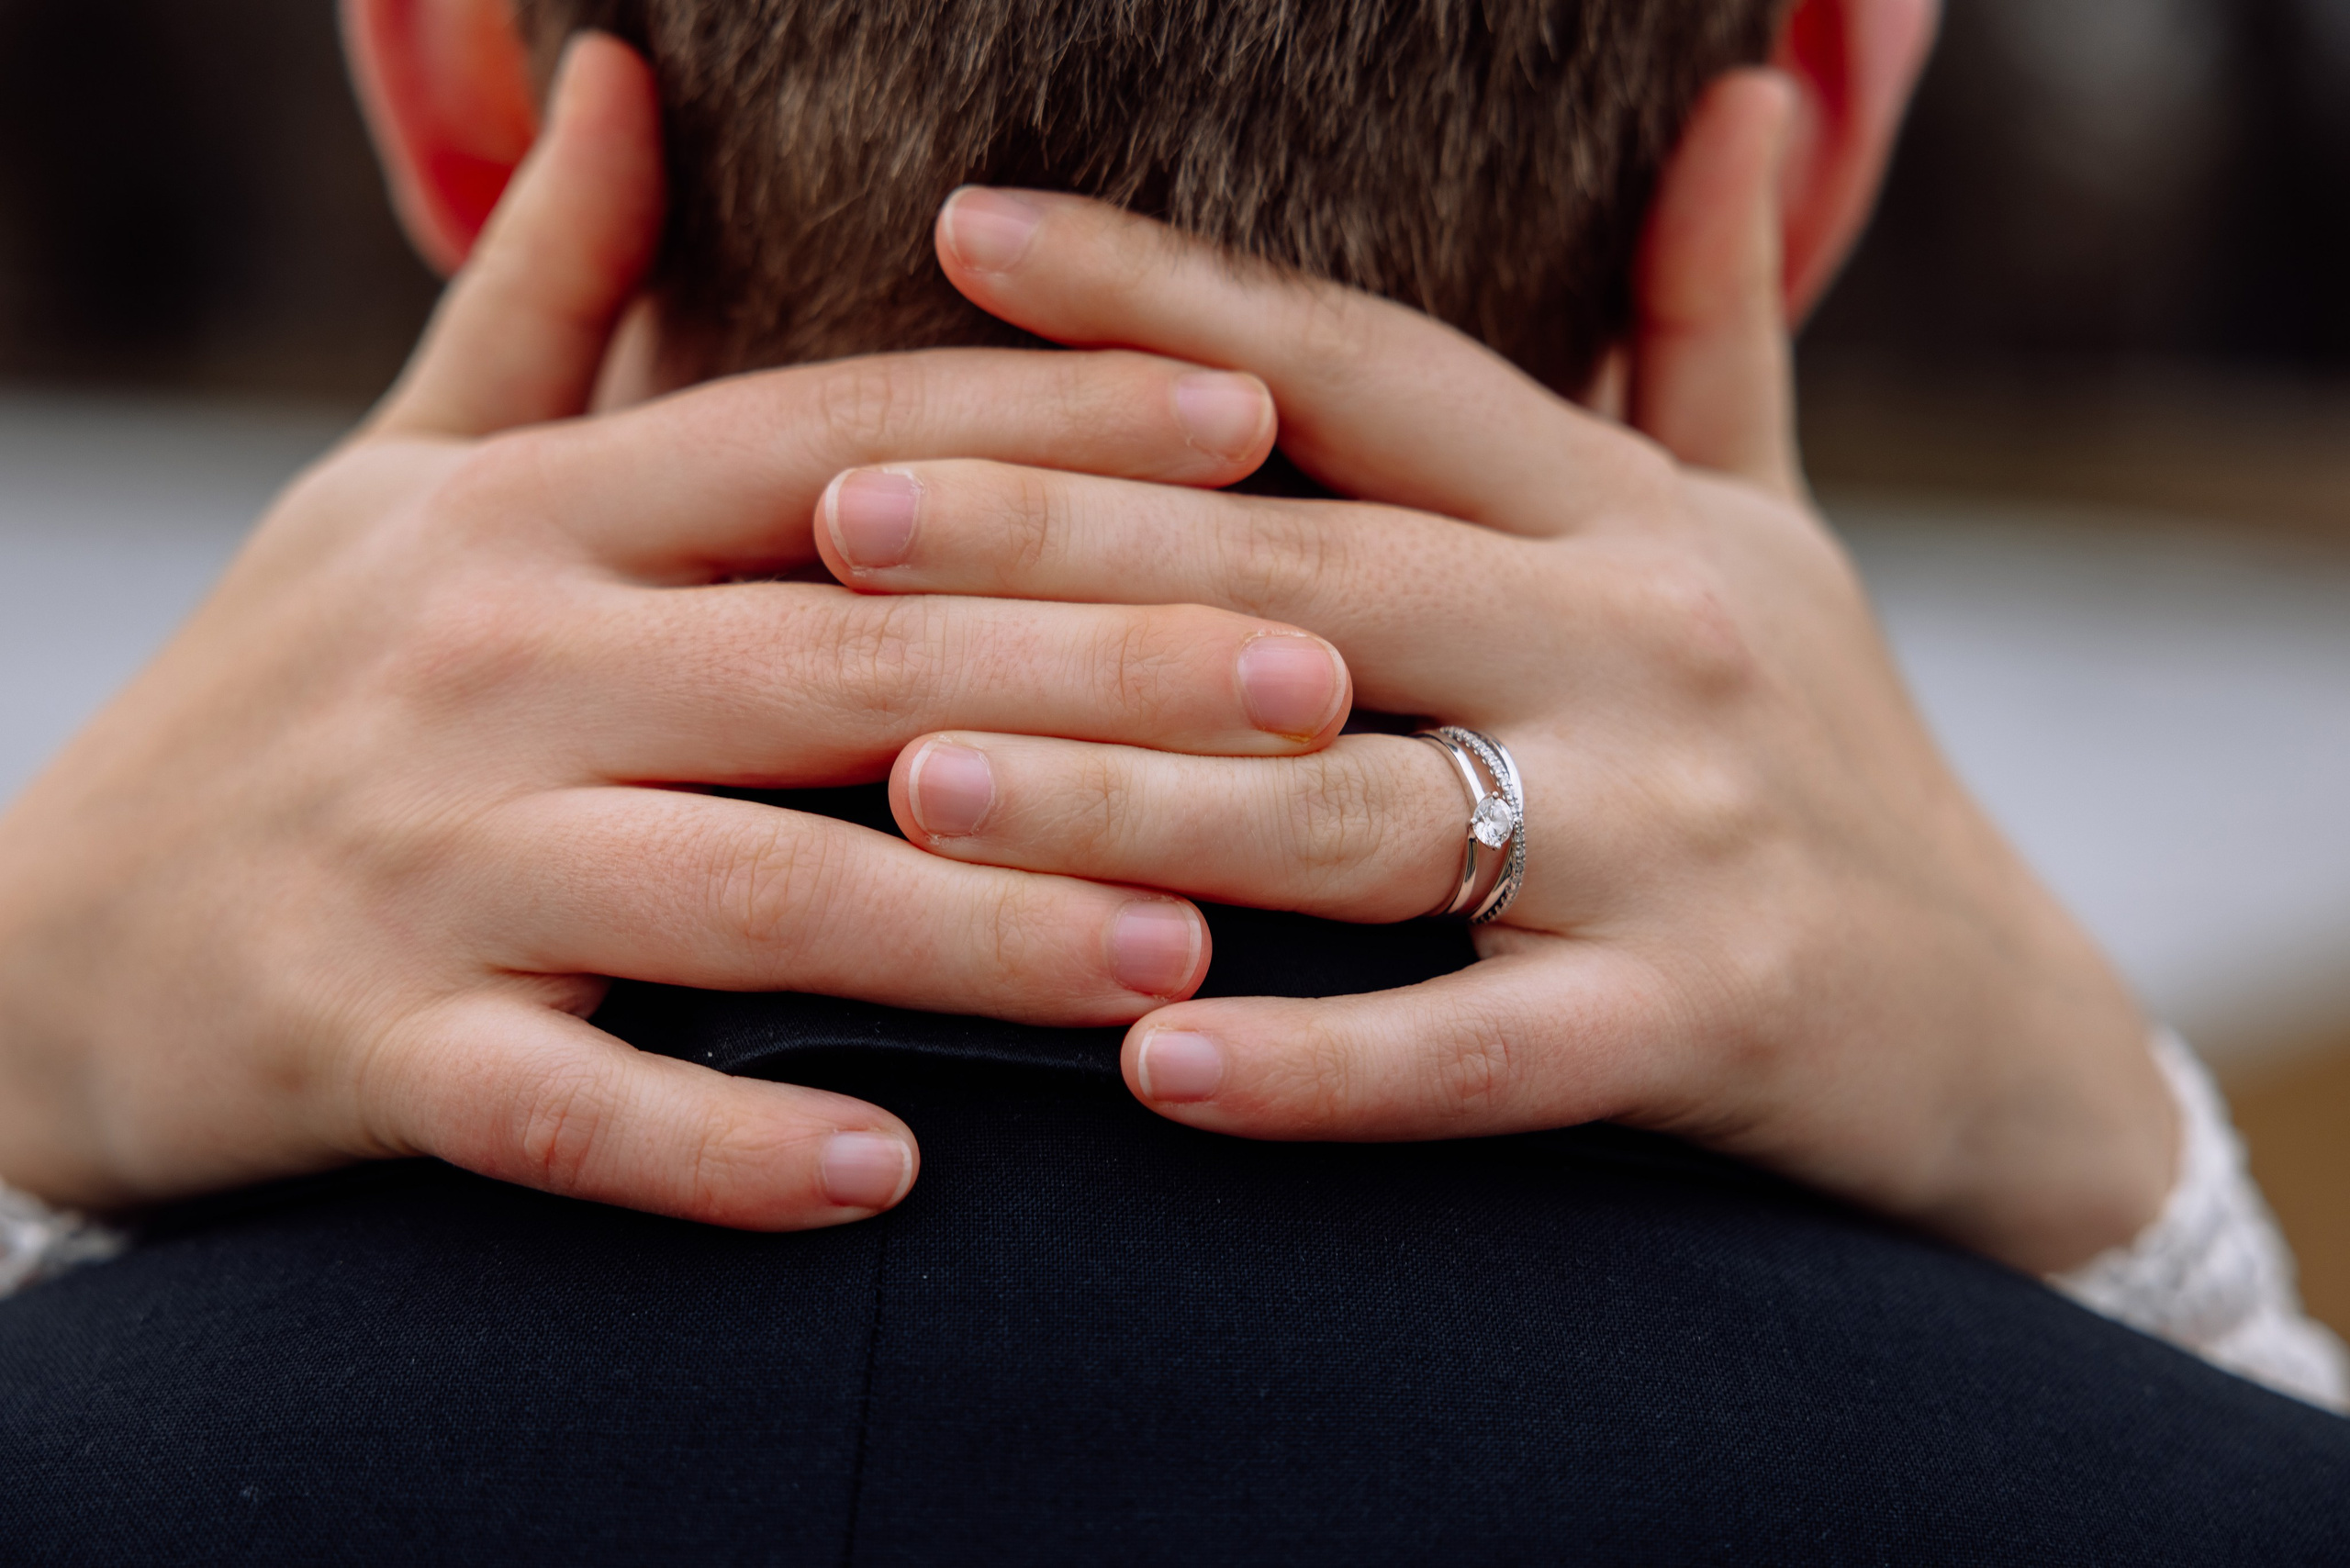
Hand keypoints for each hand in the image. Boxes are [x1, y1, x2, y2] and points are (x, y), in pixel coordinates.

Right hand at [0, 38, 1350, 1227]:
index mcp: (526, 513)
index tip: (1255, 418)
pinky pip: (568, 1109)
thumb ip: (537, 295)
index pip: (827, 442)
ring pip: (739, 891)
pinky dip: (724, 1150)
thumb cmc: (286, 691)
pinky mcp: (366, 1050)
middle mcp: (486, 664)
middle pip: (837, 659)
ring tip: (1180, 952)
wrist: (27, 940)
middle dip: (1088, 674)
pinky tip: (896, 1175)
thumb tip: (612, 70)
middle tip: (1316, 689)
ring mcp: (423, 865)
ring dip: (968, 925)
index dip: (1044, 420)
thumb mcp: (392, 469)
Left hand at [832, 74, 2172, 1273]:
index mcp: (1625, 514)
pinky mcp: (1699, 1025)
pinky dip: (1314, 1064)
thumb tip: (1748, 91)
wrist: (1997, 1031)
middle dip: (1063, 543)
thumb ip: (1714, 325)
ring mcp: (1679, 839)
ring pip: (1358, 808)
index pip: (1366, 373)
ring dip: (1129, 798)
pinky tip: (1145, 1063)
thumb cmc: (1824, 753)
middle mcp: (1648, 644)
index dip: (1166, 293)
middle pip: (1308, 573)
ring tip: (921, 781)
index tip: (966, 233)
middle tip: (840, 518)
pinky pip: (1473, 1054)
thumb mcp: (1769, 526)